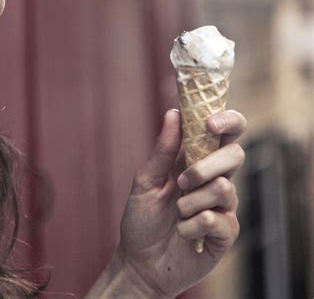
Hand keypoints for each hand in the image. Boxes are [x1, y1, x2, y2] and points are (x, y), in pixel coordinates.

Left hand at [117, 108, 246, 297]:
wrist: (139, 263)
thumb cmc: (142, 218)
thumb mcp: (146, 180)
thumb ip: (163, 150)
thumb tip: (174, 113)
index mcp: (199, 159)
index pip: (227, 132)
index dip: (227, 119)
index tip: (210, 123)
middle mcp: (216, 179)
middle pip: (235, 154)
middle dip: (206, 165)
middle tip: (182, 181)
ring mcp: (224, 206)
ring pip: (224, 187)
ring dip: (191, 201)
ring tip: (177, 212)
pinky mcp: (226, 233)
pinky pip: (216, 219)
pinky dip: (191, 225)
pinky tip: (182, 232)